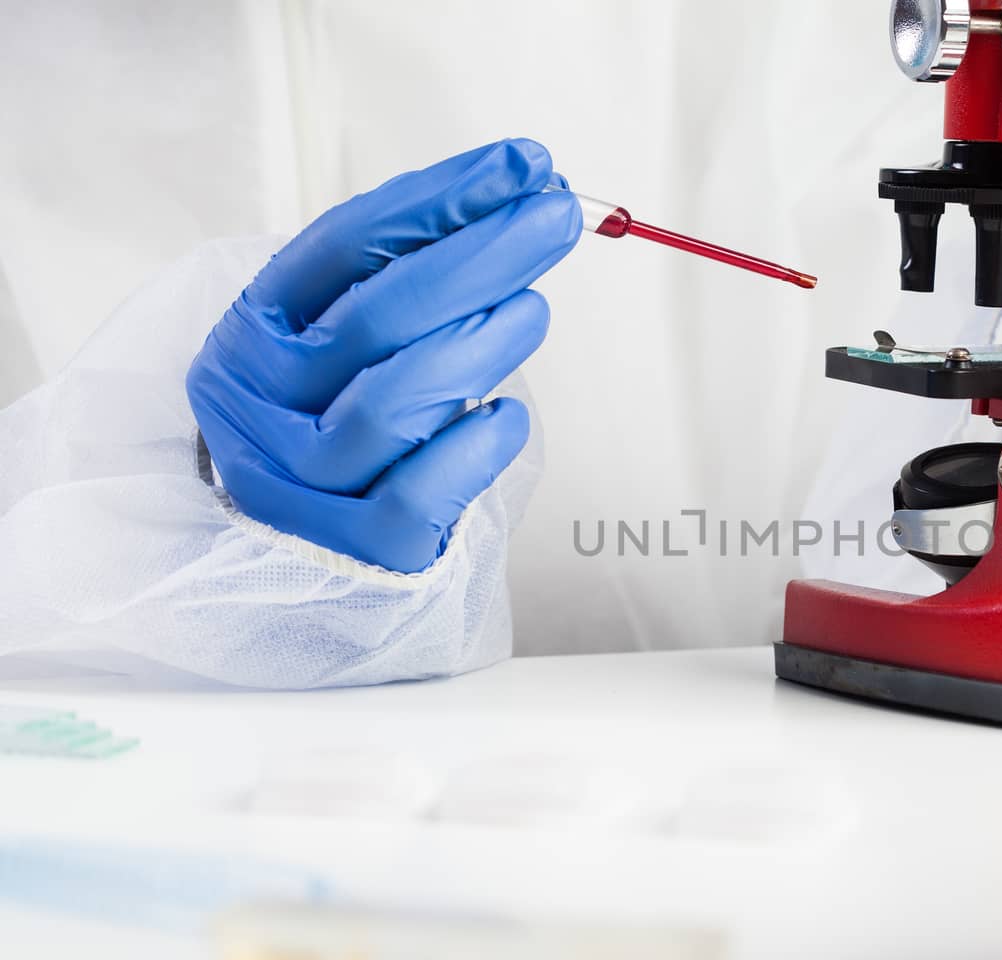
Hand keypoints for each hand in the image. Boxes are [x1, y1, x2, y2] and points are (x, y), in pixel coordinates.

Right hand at [186, 139, 580, 572]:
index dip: (438, 200)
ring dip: (482, 344)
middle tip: (554, 219)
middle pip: (377, 317)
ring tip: (536, 309)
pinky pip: (419, 494)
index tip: (521, 166)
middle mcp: (258, 405)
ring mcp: (298, 482)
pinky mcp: (353, 549)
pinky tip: (508, 418)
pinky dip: (474, 449)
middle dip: (480, 256)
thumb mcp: (343, 341)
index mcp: (252, 333)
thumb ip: (410, 275)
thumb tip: (521, 198)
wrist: (299, 557)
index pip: (344, 246)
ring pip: (394, 403)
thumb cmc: (339, 424)